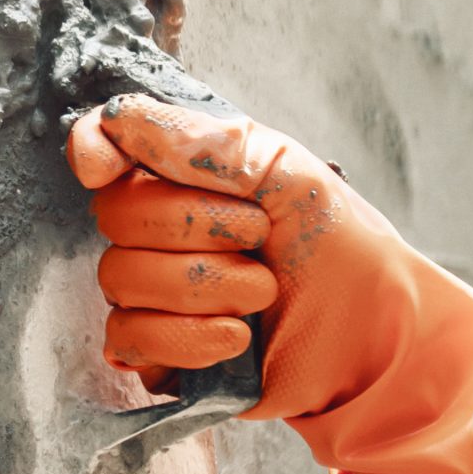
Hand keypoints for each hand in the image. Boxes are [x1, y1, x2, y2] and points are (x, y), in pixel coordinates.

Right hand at [64, 95, 428, 421]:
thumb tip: (119, 119)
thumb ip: (201, 142)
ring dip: (205, 285)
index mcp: (182, 176)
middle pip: (114, 215)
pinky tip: (236, 338)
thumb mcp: (285, 169)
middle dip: (194, 226)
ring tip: (263, 293)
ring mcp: (153, 293)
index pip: (102, 145)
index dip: (93, 148)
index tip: (106, 165)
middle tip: (257, 236)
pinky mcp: (159, 353)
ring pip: (121, 278)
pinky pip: (127, 338)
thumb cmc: (339, 245)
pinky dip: (188, 336)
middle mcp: (156, 231)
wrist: (379, 333)